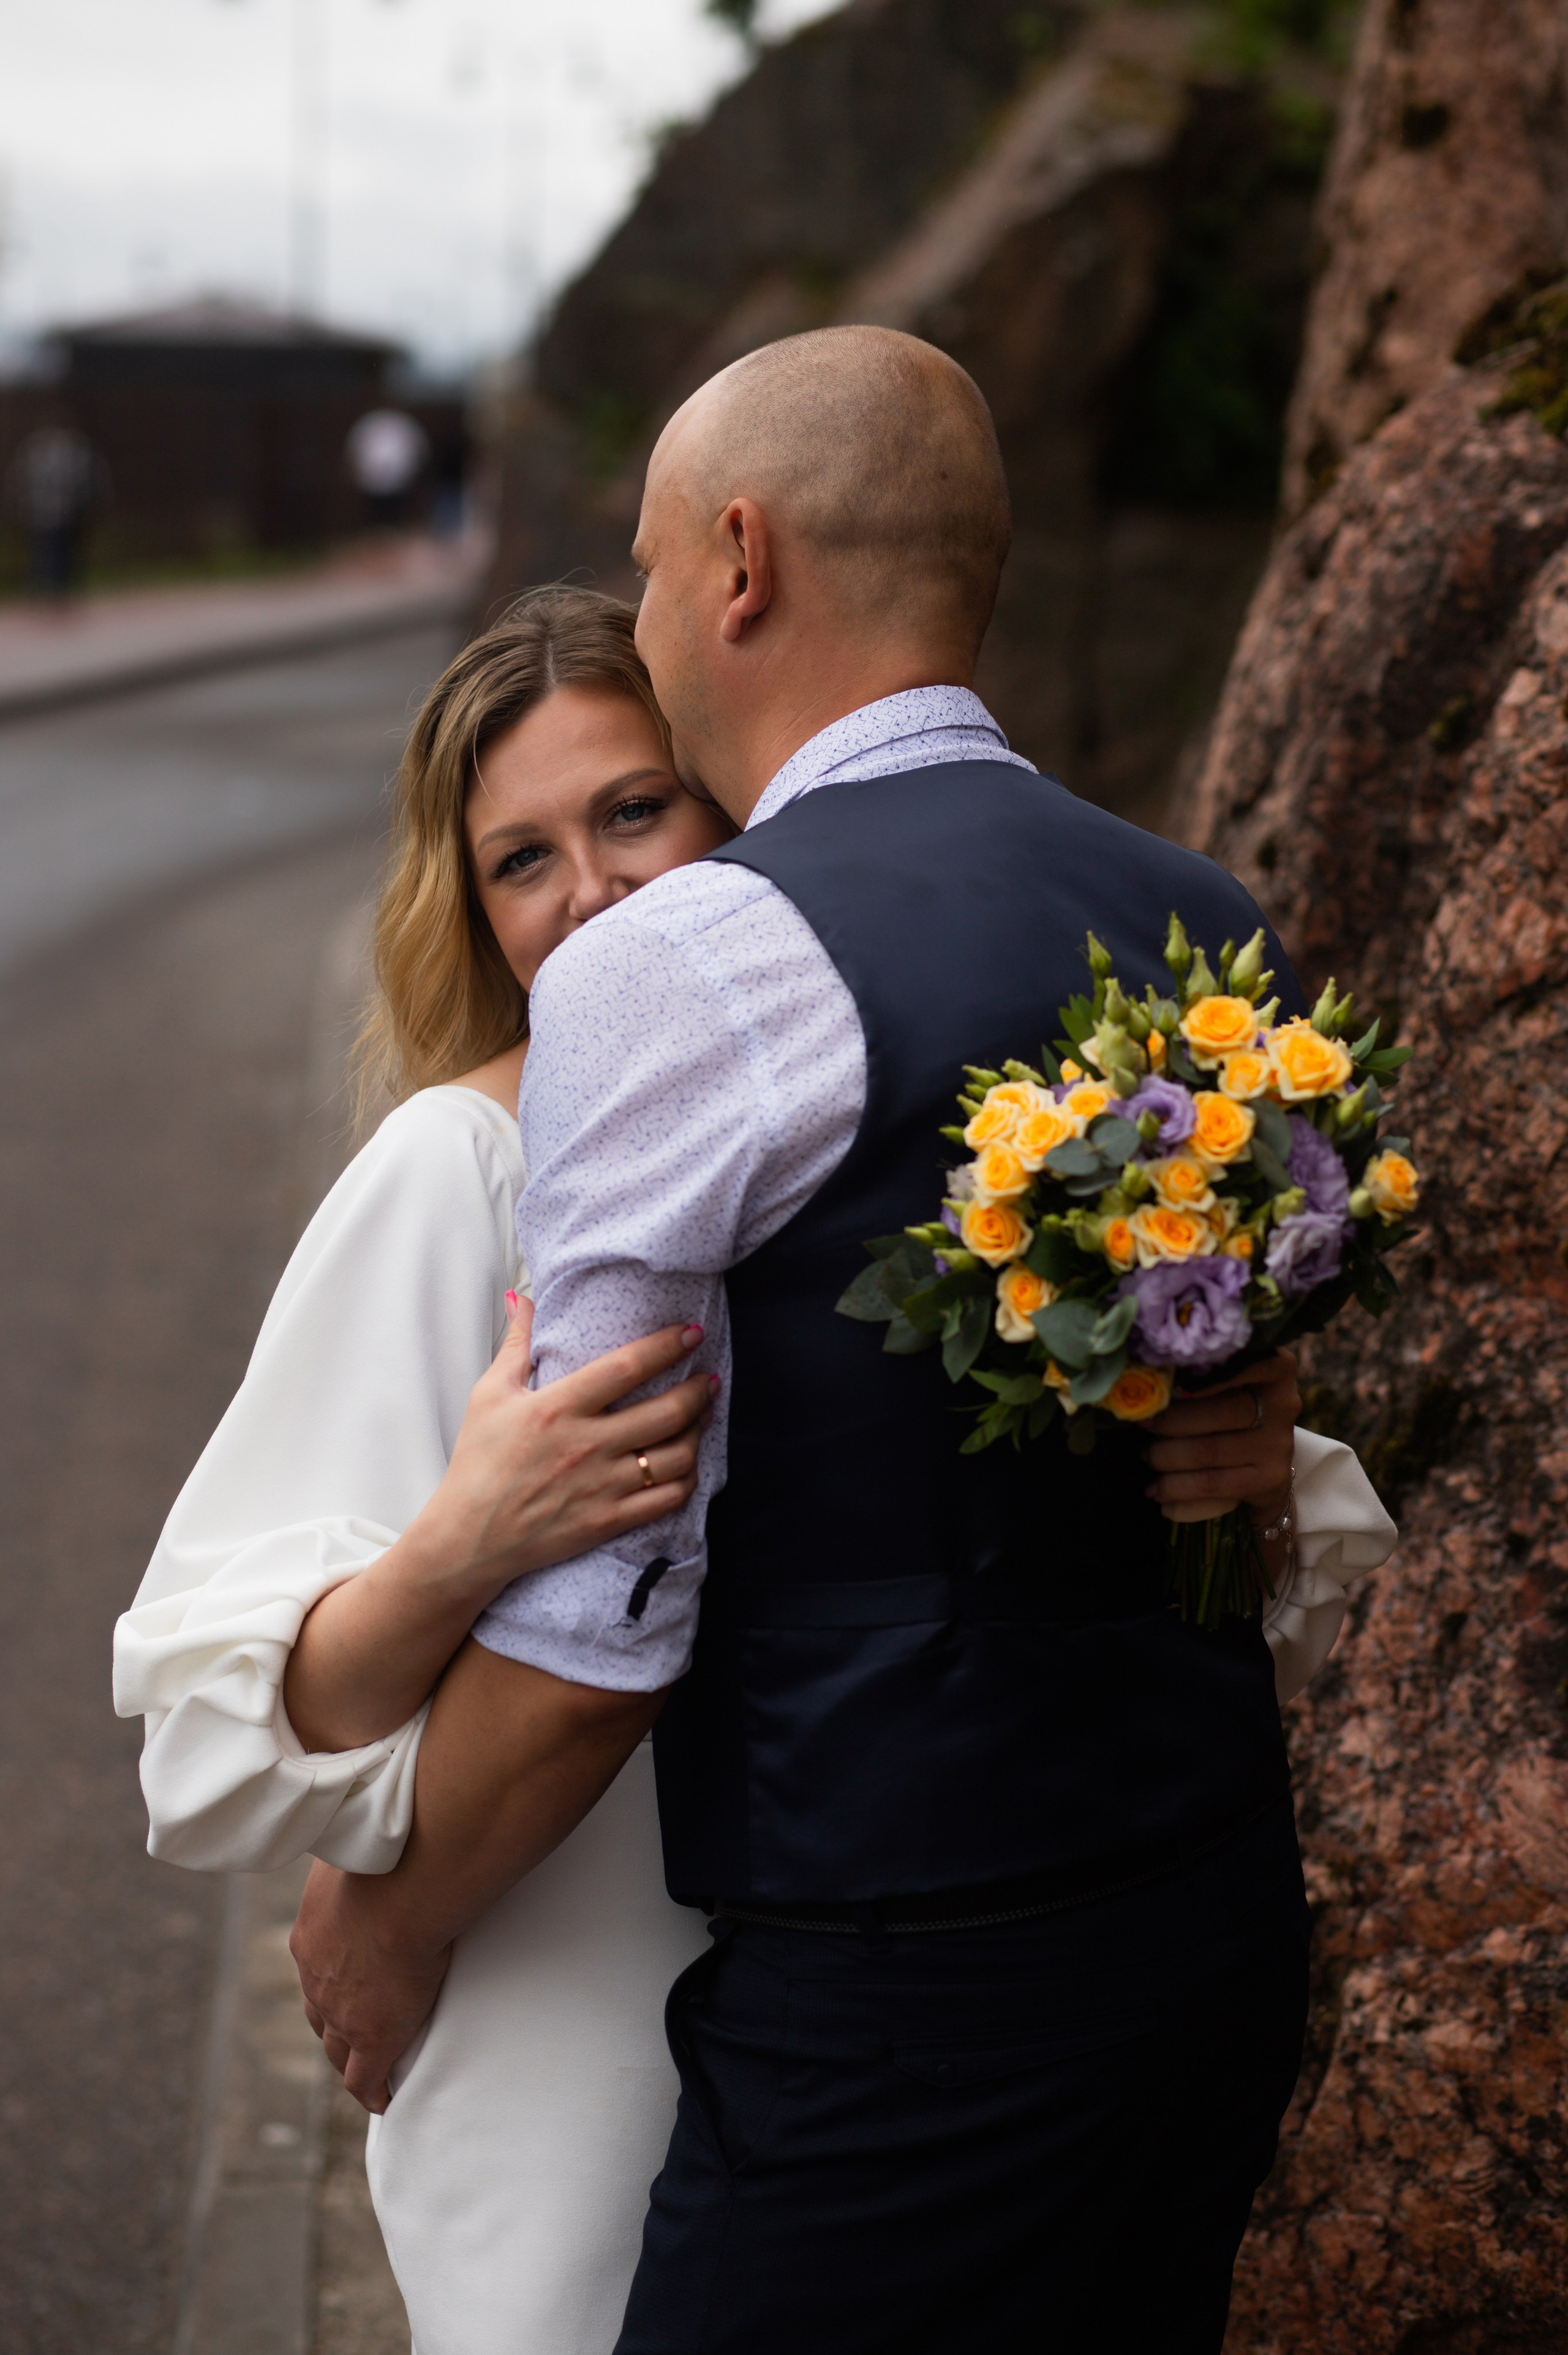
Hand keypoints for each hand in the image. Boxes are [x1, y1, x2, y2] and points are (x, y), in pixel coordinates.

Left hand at [290, 1859, 449, 2114]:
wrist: (400, 1890)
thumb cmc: (386, 1857)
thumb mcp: (353, 1847)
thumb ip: (351, 1850)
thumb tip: (354, 1826)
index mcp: (310, 1936)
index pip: (315, 1968)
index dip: (328, 1981)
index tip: (342, 1985)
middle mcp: (316, 1978)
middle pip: (318, 2013)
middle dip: (331, 2024)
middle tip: (349, 2030)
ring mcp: (341, 2011)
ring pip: (336, 2048)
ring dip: (349, 2057)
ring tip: (365, 2068)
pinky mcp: (373, 2036)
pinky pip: (366, 2078)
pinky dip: (372, 2092)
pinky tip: (385, 2100)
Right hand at [413, 1297, 713, 1601]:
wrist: (469, 1537)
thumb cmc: (477, 1462)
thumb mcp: (488, 1395)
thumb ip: (515, 1344)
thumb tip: (523, 1299)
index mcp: (557, 1408)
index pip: (626, 1367)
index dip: (667, 1346)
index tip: (691, 1333)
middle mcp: (585, 1445)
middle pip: (665, 1412)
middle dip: (698, 1389)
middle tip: (708, 1377)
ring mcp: (601, 1486)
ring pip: (675, 1456)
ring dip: (698, 1432)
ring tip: (703, 1416)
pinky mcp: (608, 1521)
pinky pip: (667, 1500)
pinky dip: (688, 1479)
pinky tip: (688, 1463)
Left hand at [1142, 1350, 1298, 1526]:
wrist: (1264, 1463)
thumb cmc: (1232, 1409)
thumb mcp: (1227, 1383)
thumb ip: (1201, 1374)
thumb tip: (1147, 1377)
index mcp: (1276, 1368)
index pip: (1247, 1362)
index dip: (1211, 1371)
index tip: (1173, 1379)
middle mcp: (1284, 1404)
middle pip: (1223, 1411)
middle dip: (1173, 1420)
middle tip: (1143, 1425)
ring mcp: (1279, 1444)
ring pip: (1210, 1451)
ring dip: (1167, 1456)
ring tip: (1146, 1456)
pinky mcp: (1269, 1478)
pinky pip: (1212, 1483)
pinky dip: (1177, 1487)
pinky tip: (1156, 1489)